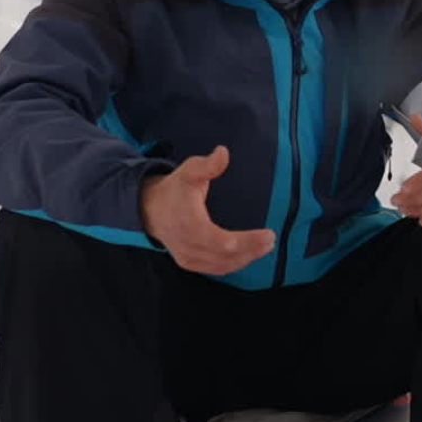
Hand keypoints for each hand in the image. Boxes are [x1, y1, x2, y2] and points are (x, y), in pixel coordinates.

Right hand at [139, 146, 276, 274]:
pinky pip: (216, 268)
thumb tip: (223, 152)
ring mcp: (188, 257)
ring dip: (246, 258)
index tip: (267, 235)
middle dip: (251, 249)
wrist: (150, 210)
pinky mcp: (190, 263)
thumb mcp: (188, 171)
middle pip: (224, 255)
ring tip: (266, 246)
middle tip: (271, 240)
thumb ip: (207, 165)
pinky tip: (250, 255)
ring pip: (222, 265)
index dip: (245, 241)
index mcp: (188, 223)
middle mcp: (187, 245)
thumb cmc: (174, 189)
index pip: (218, 240)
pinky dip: (235, 263)